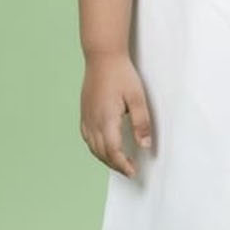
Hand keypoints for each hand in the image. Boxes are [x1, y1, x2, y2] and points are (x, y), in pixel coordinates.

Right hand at [80, 51, 153, 177]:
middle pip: (102, 153)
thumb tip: (144, 146)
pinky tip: (103, 148)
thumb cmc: (121, 74)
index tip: (133, 172)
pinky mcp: (84, 112)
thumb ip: (141, 123)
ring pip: (93, 147)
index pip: (113, 151)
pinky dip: (95, 148)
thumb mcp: (137, 98)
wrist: (102, 57)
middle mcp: (93, 121)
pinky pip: (87, 137)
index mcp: (106, 120)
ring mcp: (86, 117)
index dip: (123, 165)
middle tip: (129, 171)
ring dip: (105, 158)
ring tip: (119, 163)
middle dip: (116, 165)